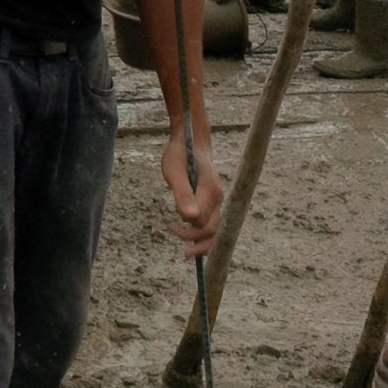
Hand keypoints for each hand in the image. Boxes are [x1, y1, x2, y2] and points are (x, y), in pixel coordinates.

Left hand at [161, 130, 222, 256]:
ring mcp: (216, 198)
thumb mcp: (174, 172)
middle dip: (195, 240)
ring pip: (215, 228)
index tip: (170, 226)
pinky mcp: (212, 198)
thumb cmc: (181, 153)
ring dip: (201, 240)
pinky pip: (212, 221)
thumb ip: (182, 194)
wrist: (192, 138)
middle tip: (176, 240)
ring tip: (186, 249)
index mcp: (210, 192)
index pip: (203, 223)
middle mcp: (218, 197)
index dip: (188, 231)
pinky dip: (203, 232)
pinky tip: (191, 235)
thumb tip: (189, 218)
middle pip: (212, 230)